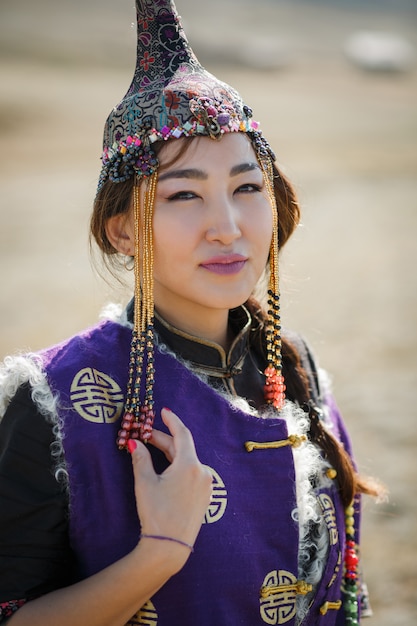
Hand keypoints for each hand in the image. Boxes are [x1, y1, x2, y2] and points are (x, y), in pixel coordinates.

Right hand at [129, 408, 211, 559]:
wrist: (170, 547)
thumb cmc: (156, 513)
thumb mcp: (145, 483)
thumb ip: (141, 459)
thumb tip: (134, 443)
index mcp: (189, 464)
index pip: (182, 434)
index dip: (172, 421)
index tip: (164, 411)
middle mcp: (202, 472)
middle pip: (182, 448)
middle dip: (164, 439)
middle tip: (146, 434)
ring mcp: (205, 485)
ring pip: (187, 461)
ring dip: (170, 453)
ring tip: (152, 449)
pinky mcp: (204, 497)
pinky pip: (191, 473)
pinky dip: (178, 466)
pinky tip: (166, 469)